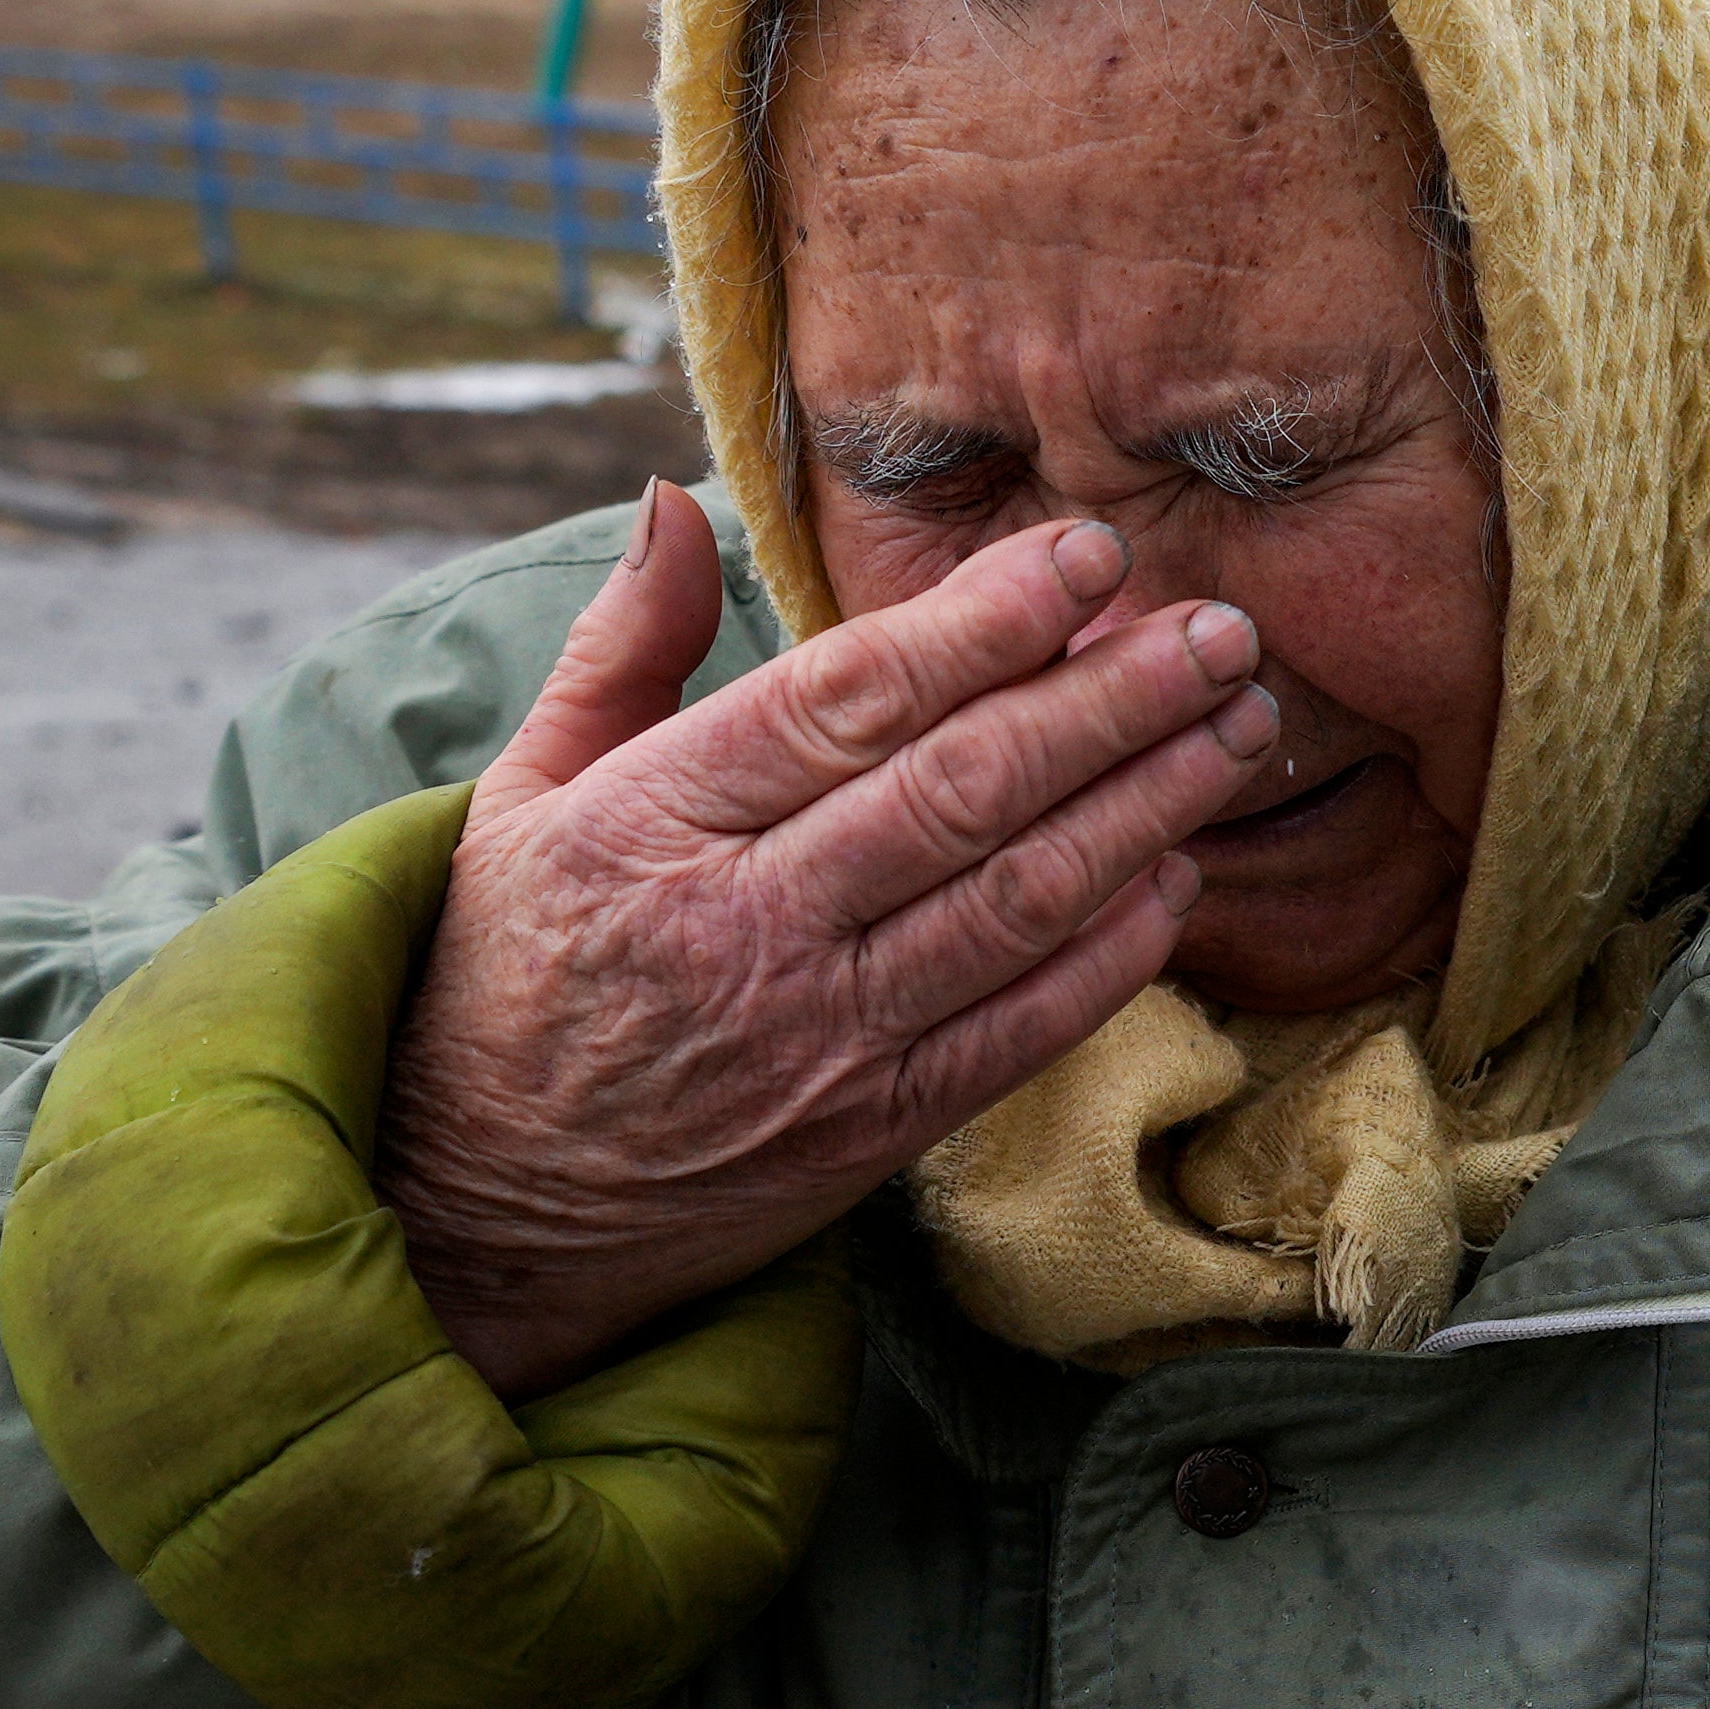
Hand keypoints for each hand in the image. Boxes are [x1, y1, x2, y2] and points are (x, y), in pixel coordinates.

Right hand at [377, 482, 1275, 1394]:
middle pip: (961, 790)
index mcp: (652, 823)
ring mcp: (816, 1039)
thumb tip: (674, 497)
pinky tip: (1182, 876)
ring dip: (1147, 809)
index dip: (983, 621)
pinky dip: (1115, 955)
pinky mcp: (870, 1133)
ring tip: (1240, 729)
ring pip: (1014, 904)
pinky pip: (1021, 1032)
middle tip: (1221, 630)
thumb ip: (622, 645)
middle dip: (1110, 700)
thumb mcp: (519, 794)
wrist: (468, 1211)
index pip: (846, 700)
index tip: (1089, 555)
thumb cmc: (502, 973)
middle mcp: (743, 928)